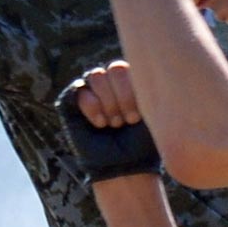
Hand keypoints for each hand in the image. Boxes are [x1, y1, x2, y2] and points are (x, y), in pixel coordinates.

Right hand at [58, 63, 160, 181]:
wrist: (124, 168)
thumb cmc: (143, 144)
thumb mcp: (155, 113)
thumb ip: (152, 86)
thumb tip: (154, 58)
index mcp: (132, 81)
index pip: (132, 66)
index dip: (133, 90)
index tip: (139, 117)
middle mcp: (111, 83)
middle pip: (114, 68)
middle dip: (122, 97)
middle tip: (126, 121)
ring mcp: (91, 90)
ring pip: (97, 75)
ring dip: (108, 104)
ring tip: (114, 124)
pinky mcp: (72, 101)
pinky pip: (80, 90)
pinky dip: (92, 107)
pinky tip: (100, 124)